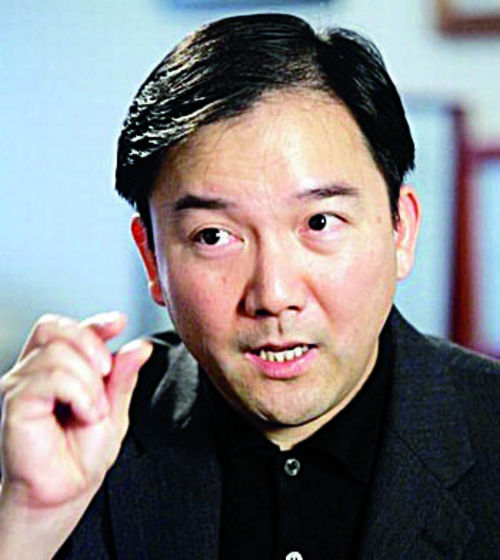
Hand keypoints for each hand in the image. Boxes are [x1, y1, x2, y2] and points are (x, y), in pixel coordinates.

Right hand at [0, 312, 151, 509]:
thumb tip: (139, 346)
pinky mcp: (16, 402)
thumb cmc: (82, 455)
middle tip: (106, 379)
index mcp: (55, 368)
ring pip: (58, 353)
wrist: (66, 491)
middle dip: (92, 348)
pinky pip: (51, 377)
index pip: (65, 328)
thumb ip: (123, 375)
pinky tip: (84, 412)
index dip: (93, 322)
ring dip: (88, 382)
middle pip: (59, 330)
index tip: (118, 323)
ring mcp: (21, 385)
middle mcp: (34, 371)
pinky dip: (78, 392)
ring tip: (93, 410)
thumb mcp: (114, 407)